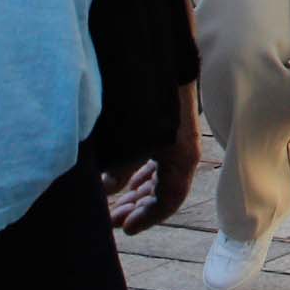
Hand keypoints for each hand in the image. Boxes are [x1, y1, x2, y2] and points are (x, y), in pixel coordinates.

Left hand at [109, 85, 203, 235]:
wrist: (163, 61)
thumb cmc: (150, 101)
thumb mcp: (132, 141)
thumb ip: (119, 171)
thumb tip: (106, 189)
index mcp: (182, 160)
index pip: (169, 202)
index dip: (148, 218)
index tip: (125, 228)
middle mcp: (183, 155)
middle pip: (162, 194)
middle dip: (137, 209)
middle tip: (111, 219)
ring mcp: (176, 143)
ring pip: (158, 179)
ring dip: (136, 194)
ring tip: (114, 206)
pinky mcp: (168, 132)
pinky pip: (156, 164)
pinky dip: (139, 176)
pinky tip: (122, 182)